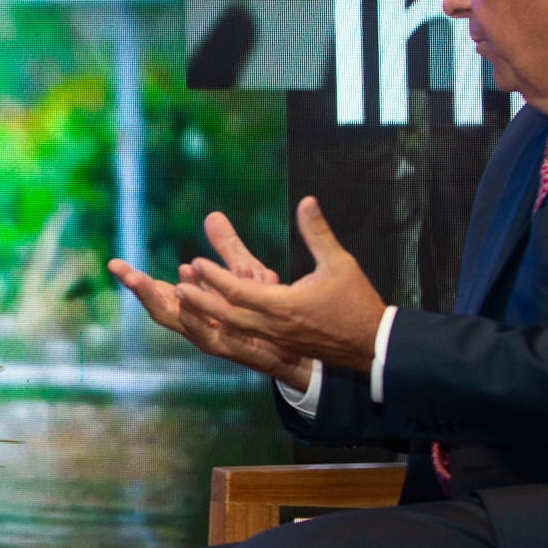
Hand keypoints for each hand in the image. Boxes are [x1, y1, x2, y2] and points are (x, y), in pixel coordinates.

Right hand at [107, 211, 311, 386]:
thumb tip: (212, 215)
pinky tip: (185, 296)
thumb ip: (228, 249)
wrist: (296, 347)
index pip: (159, 294)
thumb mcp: (246, 275)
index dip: (137, 281)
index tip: (114, 265)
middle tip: (121, 271)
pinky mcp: (233, 348)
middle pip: (160, 309)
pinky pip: (209, 333)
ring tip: (144, 281)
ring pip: (179, 322)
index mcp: (195, 310)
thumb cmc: (267, 312)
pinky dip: (195, 315)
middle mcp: (197, 327)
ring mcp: (212, 340)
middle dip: (140, 289)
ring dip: (161, 301)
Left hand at [184, 196, 384, 372]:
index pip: (238, 292)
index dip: (215, 277)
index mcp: (284, 306)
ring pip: (233, 327)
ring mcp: (275, 339)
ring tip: (186, 298)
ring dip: (208, 313)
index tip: (195, 262)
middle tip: (175, 286)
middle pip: (226, 314)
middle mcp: (273, 326)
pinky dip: (225, 323)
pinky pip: (245, 335)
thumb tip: (307, 201)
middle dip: (199, 301)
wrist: (372, 346)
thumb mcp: (340, 263)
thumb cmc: (356, 303)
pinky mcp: (279, 345)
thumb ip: (318, 233)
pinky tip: (214, 314)